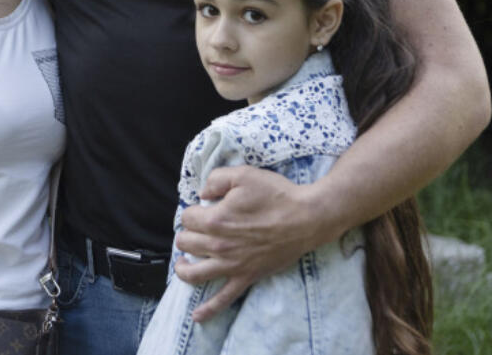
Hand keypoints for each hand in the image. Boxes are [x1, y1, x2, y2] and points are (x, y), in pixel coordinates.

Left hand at [174, 166, 332, 320]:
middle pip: (185, 243)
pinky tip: (197, 316)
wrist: (307, 218)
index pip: (187, 217)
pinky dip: (208, 309)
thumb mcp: (243, 175)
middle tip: (199, 228)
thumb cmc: (276, 195)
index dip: (193, 210)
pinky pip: (223, 298)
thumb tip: (202, 192)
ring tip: (184, 261)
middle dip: (187, 233)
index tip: (203, 208)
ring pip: (194, 273)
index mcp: (216, 219)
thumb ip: (216, 179)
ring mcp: (232, 265)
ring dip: (184, 267)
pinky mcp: (246, 277)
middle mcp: (219, 245)